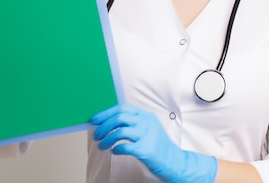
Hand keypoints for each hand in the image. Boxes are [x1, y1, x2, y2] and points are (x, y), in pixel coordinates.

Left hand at [91, 104, 217, 182]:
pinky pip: (125, 146)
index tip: (95, 119)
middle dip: (103, 126)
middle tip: (96, 135)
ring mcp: (147, 135)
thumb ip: (132, 122)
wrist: (173, 160)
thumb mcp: (147, 127)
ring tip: (102, 146)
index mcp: (145, 116)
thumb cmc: (157, 145)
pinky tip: (114, 151)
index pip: (122, 108)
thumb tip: (108, 121)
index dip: (106, 113)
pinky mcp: (146, 149)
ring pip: (120, 132)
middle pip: (119, 118)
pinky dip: (116, 149)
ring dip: (107, 139)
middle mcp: (146, 123)